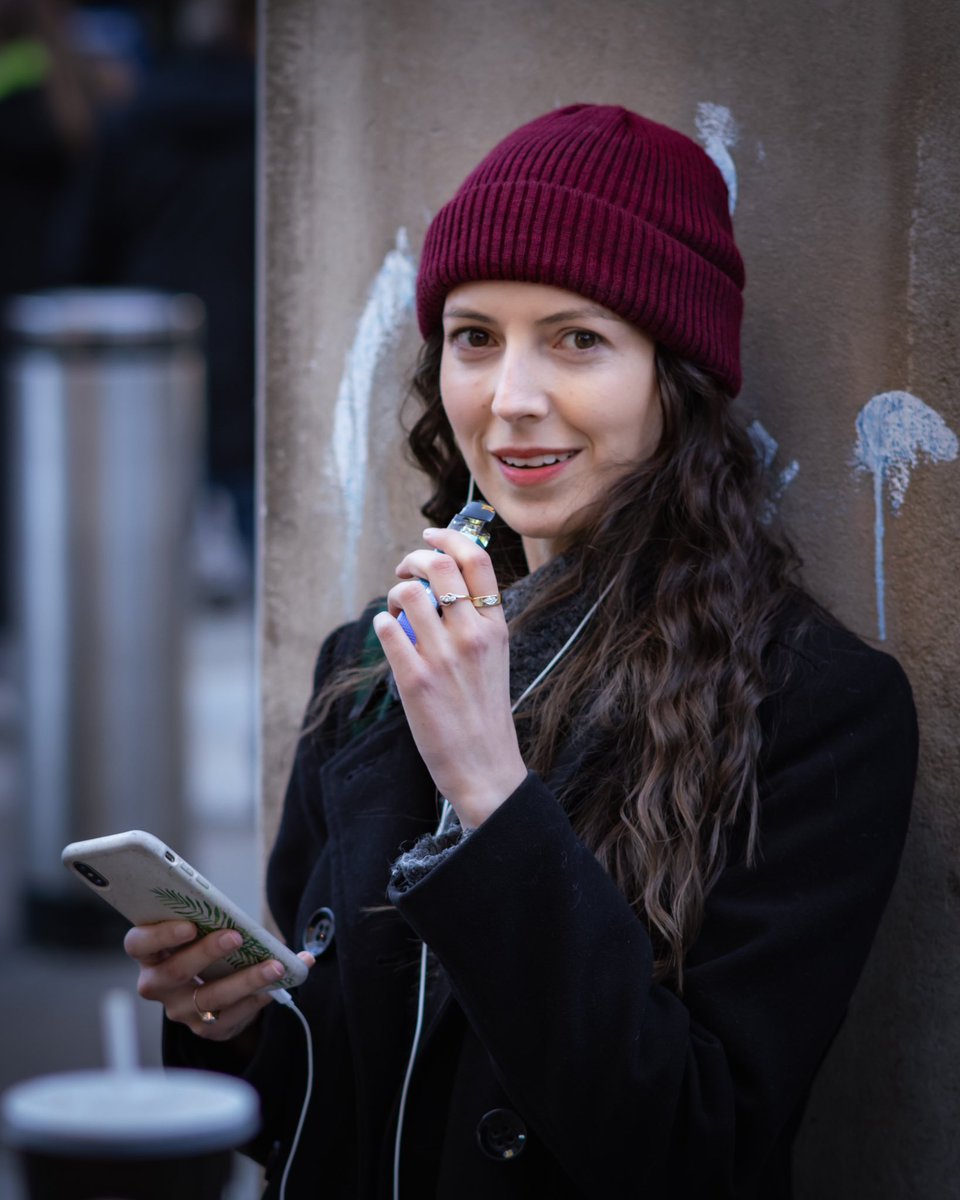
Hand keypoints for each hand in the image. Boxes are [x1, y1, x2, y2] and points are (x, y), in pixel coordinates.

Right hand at [124, 920, 313, 1042]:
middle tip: (235, 936)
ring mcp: (180, 1010)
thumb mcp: (201, 929)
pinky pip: (231, 1016)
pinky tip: (278, 985)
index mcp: (150, 953)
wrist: (214, 985)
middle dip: (207, 953)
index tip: (190, 925)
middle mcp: (158, 985)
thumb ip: (210, 917)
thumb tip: (236, 909)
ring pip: (209, 998)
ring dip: (245, 980)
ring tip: (274, 966)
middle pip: (174, 973)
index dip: (160, 935)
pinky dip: (258, 998)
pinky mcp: (205, 1028)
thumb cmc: (204, 944)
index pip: (139, 944)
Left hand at [374, 527, 527, 827]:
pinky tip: (387, 633)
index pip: (478, 561)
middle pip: (439, 565)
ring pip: (406, 593)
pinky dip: (381, 623)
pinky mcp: (415, 679)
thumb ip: (476, 621)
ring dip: (393, 594)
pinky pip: (387, 629)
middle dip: (413, 558)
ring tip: (396, 612)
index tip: (430, 536)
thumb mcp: (495, 657)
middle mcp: (473, 635)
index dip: (449, 537)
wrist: (485, 766)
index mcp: (496, 626)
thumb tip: (441, 584)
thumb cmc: (485, 711)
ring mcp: (443, 656)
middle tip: (405, 572)